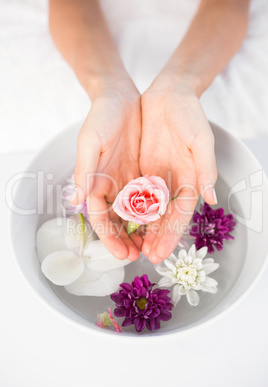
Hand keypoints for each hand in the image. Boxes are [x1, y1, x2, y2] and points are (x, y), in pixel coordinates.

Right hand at [71, 79, 141, 260]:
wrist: (120, 98)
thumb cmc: (100, 118)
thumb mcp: (90, 142)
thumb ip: (84, 172)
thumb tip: (74, 202)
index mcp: (94, 184)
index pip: (100, 218)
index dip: (109, 238)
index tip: (121, 254)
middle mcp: (111, 187)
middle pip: (118, 222)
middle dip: (127, 241)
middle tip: (140, 256)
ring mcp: (127, 182)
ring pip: (135, 215)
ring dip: (142, 232)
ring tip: (152, 248)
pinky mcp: (143, 174)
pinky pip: (150, 199)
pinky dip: (155, 213)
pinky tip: (163, 225)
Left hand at [140, 75, 216, 262]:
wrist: (169, 94)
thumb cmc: (190, 115)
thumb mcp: (201, 139)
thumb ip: (206, 169)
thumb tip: (211, 199)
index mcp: (190, 180)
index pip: (180, 215)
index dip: (170, 235)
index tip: (160, 253)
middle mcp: (173, 184)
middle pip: (163, 218)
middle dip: (154, 239)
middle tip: (143, 258)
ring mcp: (156, 178)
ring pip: (147, 210)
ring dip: (140, 230)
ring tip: (131, 247)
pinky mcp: (142, 169)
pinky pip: (134, 193)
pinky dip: (129, 209)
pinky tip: (121, 223)